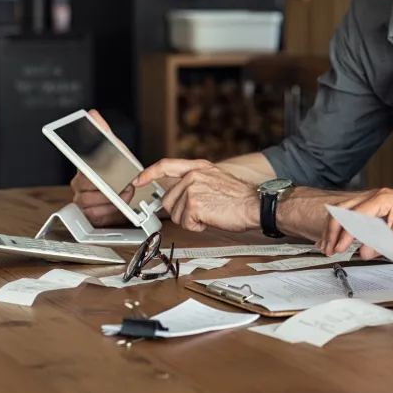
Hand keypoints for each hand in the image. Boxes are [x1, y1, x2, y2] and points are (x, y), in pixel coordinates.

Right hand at [69, 109, 139, 226]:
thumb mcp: (115, 148)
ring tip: (124, 195)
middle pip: (87, 187)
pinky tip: (117, 206)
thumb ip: (103, 131)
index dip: (90, 172)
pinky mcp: (88, 214)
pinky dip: (108, 212)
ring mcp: (81, 199)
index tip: (97, 175)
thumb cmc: (118, 169)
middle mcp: (78, 183)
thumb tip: (92, 114)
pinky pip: (94, 215)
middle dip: (109, 187)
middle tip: (124, 185)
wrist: (127, 189)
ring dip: (111, 200)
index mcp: (83, 167)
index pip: (80, 168)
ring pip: (90, 202)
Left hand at [134, 159, 258, 231]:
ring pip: (176, 214)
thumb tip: (177, 194)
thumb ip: (194, 182)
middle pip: (168, 200)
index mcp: (198, 167)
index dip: (148, 173)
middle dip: (181, 211)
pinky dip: (198, 227)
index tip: (138, 180)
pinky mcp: (193, 204)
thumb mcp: (215, 179)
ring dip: (191, 220)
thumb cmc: (239, 197)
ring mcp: (192, 189)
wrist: (254, 205)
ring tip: (211, 213)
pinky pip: (185, 223)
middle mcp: (193, 175)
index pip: (165, 165)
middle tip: (202, 211)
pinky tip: (211, 219)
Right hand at [318, 189, 392, 258]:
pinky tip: (333, 239)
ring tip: (328, 247)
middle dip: (333, 230)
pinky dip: (341, 228)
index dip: (345, 233)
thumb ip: (382, 244)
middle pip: (343, 210)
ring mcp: (373, 201)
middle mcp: (375, 196)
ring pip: (344, 212)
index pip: (356, 215)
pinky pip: (351, 216)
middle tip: (329, 249)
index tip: (340, 248)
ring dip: (334, 230)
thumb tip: (362, 252)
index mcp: (383, 199)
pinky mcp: (372, 210)